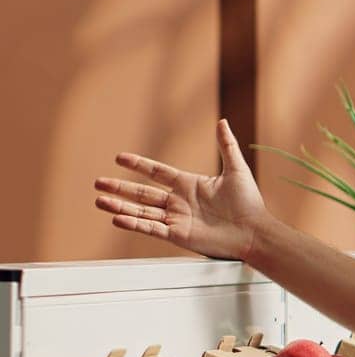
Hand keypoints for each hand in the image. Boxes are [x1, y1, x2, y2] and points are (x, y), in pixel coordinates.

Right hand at [93, 119, 273, 261]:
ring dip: (120, 205)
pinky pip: (152, 228)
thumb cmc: (250, 203)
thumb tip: (223, 122)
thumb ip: (226, 146)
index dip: (139, 165)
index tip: (120, 158)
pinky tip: (117, 218)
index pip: (157, 172)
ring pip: (142, 211)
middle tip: (98, 182)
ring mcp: (177, 219)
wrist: (255, 232)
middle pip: (143, 193)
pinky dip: (134, 224)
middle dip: (120, 187)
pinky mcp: (178, 235)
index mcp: (189, 184)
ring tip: (99, 200)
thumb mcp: (236, 170)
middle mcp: (180, 201)